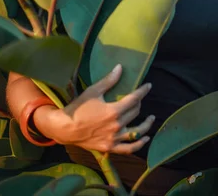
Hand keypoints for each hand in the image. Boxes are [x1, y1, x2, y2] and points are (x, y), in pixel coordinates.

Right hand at [34, 64, 154, 152]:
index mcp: (113, 111)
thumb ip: (109, 80)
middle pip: (135, 112)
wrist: (65, 128)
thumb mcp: (93, 91)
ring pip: (137, 132)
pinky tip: (145, 139)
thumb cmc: (79, 107)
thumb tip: (120, 67)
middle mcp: (116, 126)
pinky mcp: (110, 148)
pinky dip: (139, 144)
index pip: (134, 99)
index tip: (148, 86)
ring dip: (146, 125)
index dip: (143, 91)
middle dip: (139, 103)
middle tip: (139, 98)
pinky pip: (128, 149)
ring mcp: (114, 139)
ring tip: (152, 118)